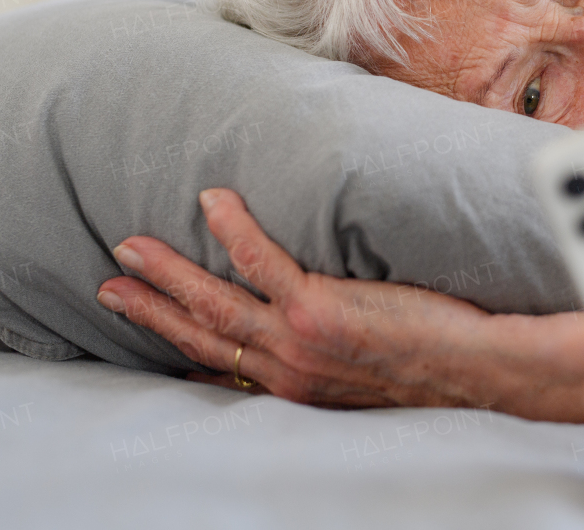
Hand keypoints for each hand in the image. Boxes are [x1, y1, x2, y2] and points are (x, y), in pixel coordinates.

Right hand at [97, 189, 583, 420]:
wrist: (473, 371)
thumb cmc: (431, 361)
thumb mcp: (364, 370)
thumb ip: (332, 347)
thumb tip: (325, 317)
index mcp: (295, 382)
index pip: (221, 363)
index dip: (177, 340)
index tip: (147, 319)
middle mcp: (286, 368)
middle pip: (200, 334)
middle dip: (151, 308)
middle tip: (111, 281)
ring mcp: (298, 340)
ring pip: (214, 301)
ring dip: (168, 274)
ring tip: (132, 247)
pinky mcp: (320, 309)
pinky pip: (261, 261)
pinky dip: (234, 230)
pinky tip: (215, 200)